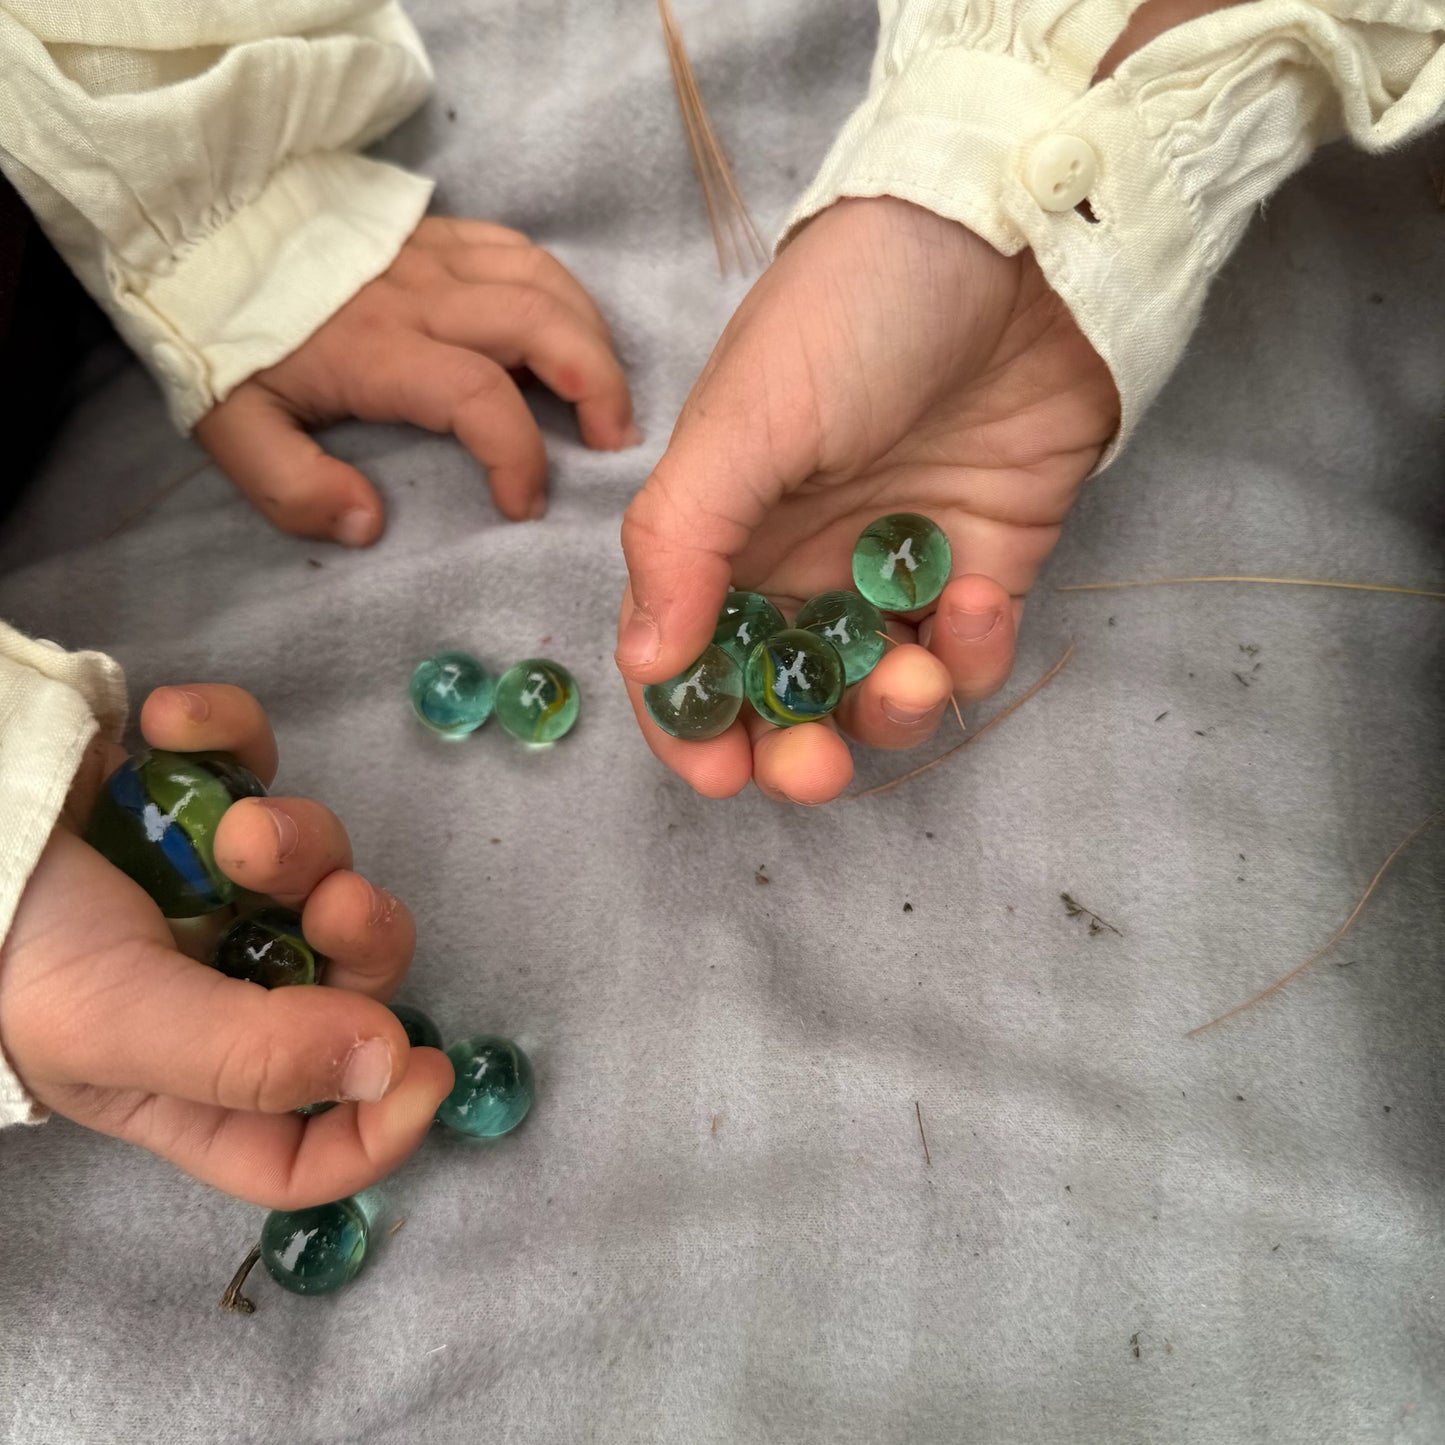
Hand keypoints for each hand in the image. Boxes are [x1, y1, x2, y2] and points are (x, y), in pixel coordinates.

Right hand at [0, 685, 451, 1206]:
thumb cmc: (6, 954)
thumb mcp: (118, 1025)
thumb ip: (252, 1058)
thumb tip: (389, 1065)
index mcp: (195, 1084)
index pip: (307, 1145)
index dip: (379, 1126)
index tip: (426, 1068)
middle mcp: (223, 993)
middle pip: (350, 984)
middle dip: (361, 936)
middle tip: (336, 902)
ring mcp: (219, 890)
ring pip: (321, 865)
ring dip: (296, 839)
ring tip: (237, 828)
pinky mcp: (202, 795)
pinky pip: (253, 761)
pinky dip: (227, 734)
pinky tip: (172, 727)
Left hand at [195, 217, 637, 546]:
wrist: (195, 227)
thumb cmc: (223, 336)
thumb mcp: (232, 427)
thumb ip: (292, 487)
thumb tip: (368, 523)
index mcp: (379, 351)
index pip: (478, 397)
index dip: (518, 455)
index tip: (523, 504)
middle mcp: (422, 297)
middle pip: (540, 325)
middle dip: (596, 385)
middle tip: (612, 441)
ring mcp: (435, 255)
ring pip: (544, 281)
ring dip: (591, 337)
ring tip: (605, 391)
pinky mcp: (436, 231)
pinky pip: (519, 248)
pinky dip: (560, 290)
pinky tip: (566, 328)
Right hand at [615, 197, 1118, 802]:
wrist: (1014, 241)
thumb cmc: (854, 315)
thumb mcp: (743, 420)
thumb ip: (682, 542)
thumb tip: (643, 661)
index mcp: (726, 530)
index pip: (687, 654)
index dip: (691, 725)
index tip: (717, 773)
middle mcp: (803, 561)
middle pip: (784, 694)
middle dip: (795, 749)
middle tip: (816, 767)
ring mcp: (894, 567)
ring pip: (877, 691)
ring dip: (889, 710)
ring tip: (912, 673)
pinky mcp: (982, 563)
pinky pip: (966, 652)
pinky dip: (970, 653)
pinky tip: (976, 599)